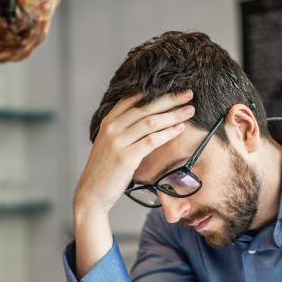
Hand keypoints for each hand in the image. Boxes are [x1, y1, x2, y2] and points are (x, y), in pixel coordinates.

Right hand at [73, 90, 195, 217]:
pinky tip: (180, 129)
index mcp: (107, 121)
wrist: (92, 193)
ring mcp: (117, 142)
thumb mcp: (109, 144)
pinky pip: (151, 141)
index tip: (174, 87)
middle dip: (170, 99)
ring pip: (151, 122)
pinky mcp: (125, 157)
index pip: (133, 98)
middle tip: (189, 94)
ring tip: (190, 110)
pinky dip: (168, 133)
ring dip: (173, 114)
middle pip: (145, 107)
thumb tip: (147, 118)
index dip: (155, 91)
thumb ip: (123, 129)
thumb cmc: (105, 170)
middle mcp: (111, 128)